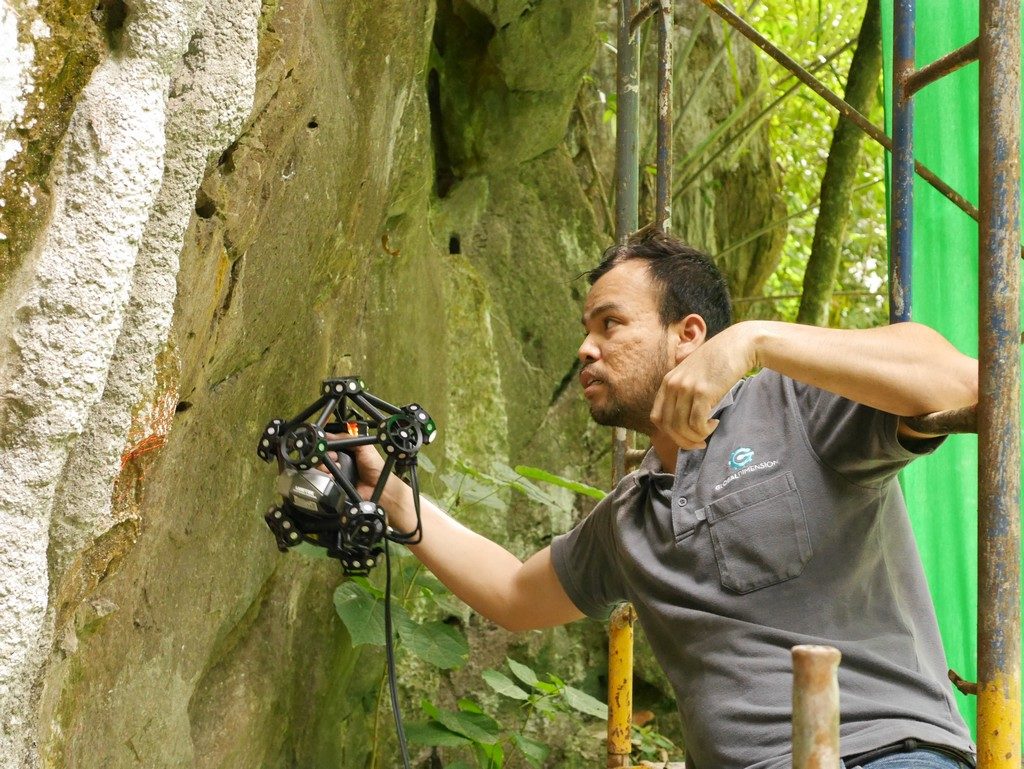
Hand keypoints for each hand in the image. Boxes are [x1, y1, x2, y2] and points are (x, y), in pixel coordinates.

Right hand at [319, 440, 411, 513]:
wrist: (379, 487)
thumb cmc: (375, 466)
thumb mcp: (364, 447)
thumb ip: (348, 438)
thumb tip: (330, 435)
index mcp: (347, 450)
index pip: (330, 444)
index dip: (326, 444)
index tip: (326, 444)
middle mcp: (340, 460)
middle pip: (323, 455)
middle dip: (324, 454)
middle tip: (334, 456)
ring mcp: (336, 472)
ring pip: (320, 466)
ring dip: (323, 465)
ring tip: (336, 467)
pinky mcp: (335, 483)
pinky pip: (323, 478)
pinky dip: (325, 476)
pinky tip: (332, 475)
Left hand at [650, 323, 756, 448]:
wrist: (738, 345)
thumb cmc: (718, 362)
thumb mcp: (693, 375)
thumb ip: (684, 394)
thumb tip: (683, 423)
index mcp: (667, 382)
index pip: (657, 417)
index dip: (670, 433)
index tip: (686, 437)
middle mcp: (673, 384)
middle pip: (668, 426)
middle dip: (683, 441)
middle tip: (699, 444)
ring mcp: (686, 388)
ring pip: (682, 428)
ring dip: (696, 437)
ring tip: (709, 430)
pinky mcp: (702, 391)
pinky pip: (696, 423)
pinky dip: (705, 430)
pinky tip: (715, 423)